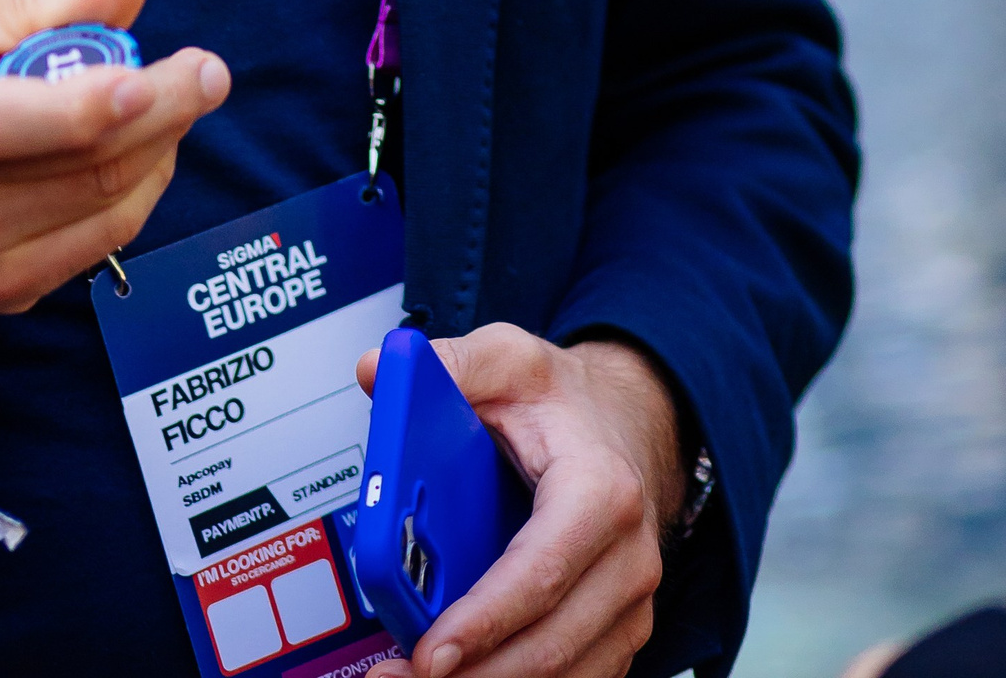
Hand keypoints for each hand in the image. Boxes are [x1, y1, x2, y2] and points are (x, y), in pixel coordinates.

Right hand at [0, 0, 228, 313]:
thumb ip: (48, 1)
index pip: (8, 121)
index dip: (100, 102)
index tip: (180, 70)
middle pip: (79, 165)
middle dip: (165, 115)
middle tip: (207, 72)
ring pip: (102, 207)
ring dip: (159, 152)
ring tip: (173, 103)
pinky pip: (97, 244)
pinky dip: (136, 195)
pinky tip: (140, 153)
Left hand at [355, 326, 685, 677]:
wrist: (628, 422)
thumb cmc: (566, 402)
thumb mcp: (509, 359)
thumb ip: (447, 362)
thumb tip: (378, 371)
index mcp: (600, 492)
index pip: (540, 572)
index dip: (485, 620)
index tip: (431, 650)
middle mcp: (626, 559)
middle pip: (549, 642)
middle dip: (473, 673)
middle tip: (401, 676)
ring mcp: (627, 603)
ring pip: (563, 673)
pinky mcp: (615, 630)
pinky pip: (573, 677)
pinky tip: (466, 676)